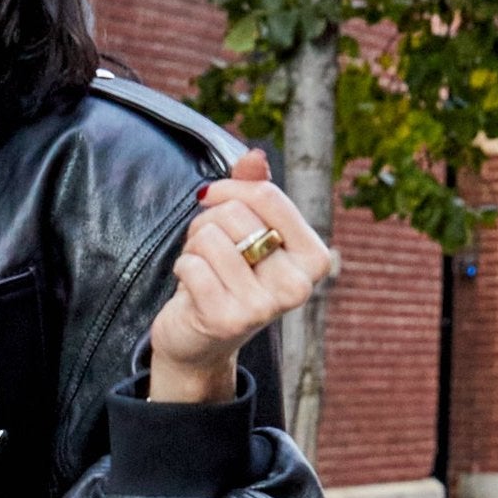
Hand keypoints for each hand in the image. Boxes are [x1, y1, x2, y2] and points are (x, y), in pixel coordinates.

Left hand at [146, 149, 337, 403]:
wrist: (202, 341)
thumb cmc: (228, 277)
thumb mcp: (247, 232)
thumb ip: (253, 192)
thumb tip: (254, 156)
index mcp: (314, 259)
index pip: (267, 196)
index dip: (231, 188)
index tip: (213, 197)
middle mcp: (297, 287)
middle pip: (237, 215)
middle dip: (209, 222)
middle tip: (209, 248)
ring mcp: (263, 307)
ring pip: (211, 237)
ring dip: (194, 245)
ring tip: (202, 267)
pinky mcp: (227, 320)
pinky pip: (192, 264)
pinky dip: (183, 267)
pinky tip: (191, 287)